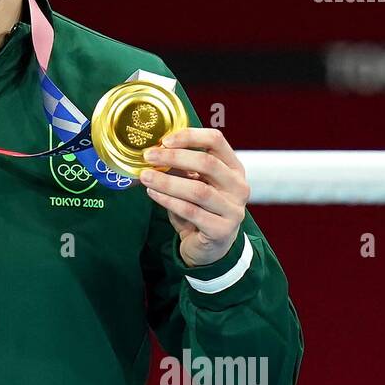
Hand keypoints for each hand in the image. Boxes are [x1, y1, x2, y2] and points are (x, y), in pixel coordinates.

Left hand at [139, 127, 248, 267]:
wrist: (209, 248)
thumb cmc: (200, 209)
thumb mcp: (194, 183)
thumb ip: (181, 168)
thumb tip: (154, 152)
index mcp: (234, 168)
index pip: (216, 140)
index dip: (189, 136)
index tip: (164, 140)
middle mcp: (239, 186)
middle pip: (208, 163)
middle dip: (174, 157)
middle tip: (148, 156)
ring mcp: (233, 210)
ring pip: (198, 190)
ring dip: (167, 181)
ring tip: (145, 176)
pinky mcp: (221, 230)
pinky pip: (191, 211)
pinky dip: (168, 201)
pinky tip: (152, 193)